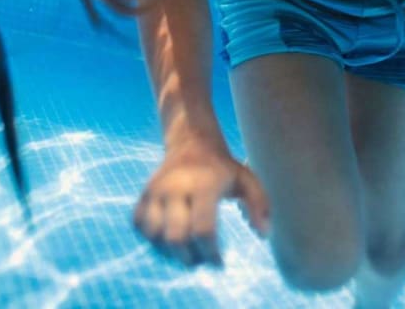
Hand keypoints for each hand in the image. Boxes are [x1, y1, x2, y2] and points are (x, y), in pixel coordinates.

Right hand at [133, 141, 269, 266]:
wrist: (192, 142)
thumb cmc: (222, 168)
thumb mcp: (246, 179)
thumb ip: (259, 204)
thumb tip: (264, 234)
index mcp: (203, 184)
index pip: (203, 229)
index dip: (211, 253)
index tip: (220, 262)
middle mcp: (176, 187)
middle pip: (175, 238)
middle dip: (189, 257)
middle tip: (201, 258)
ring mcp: (156, 190)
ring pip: (154, 236)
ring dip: (169, 253)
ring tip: (187, 250)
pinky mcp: (143, 195)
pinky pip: (139, 227)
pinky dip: (152, 240)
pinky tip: (170, 239)